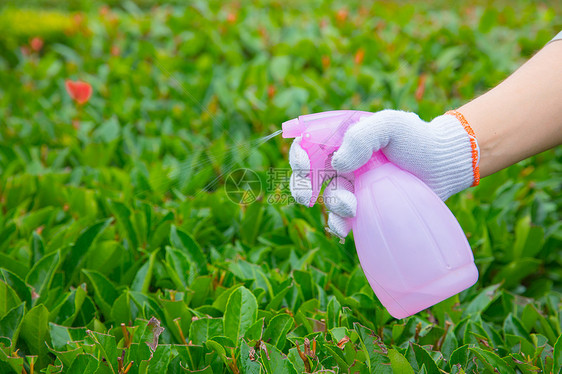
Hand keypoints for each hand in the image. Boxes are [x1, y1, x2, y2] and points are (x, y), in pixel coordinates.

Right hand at [289, 109, 478, 238]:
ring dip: (332, 205)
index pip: (308, 143)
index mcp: (342, 137)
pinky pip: (342, 218)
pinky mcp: (365, 205)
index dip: (298, 155)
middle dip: (301, 186)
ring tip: (353, 209)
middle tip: (307, 198)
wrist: (444, 166)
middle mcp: (343, 160)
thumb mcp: (391, 125)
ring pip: (327, 197)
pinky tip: (345, 230)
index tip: (303, 168)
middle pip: (307, 173)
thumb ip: (362, 136)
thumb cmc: (418, 139)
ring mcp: (353, 184)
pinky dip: (338, 224)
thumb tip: (337, 163)